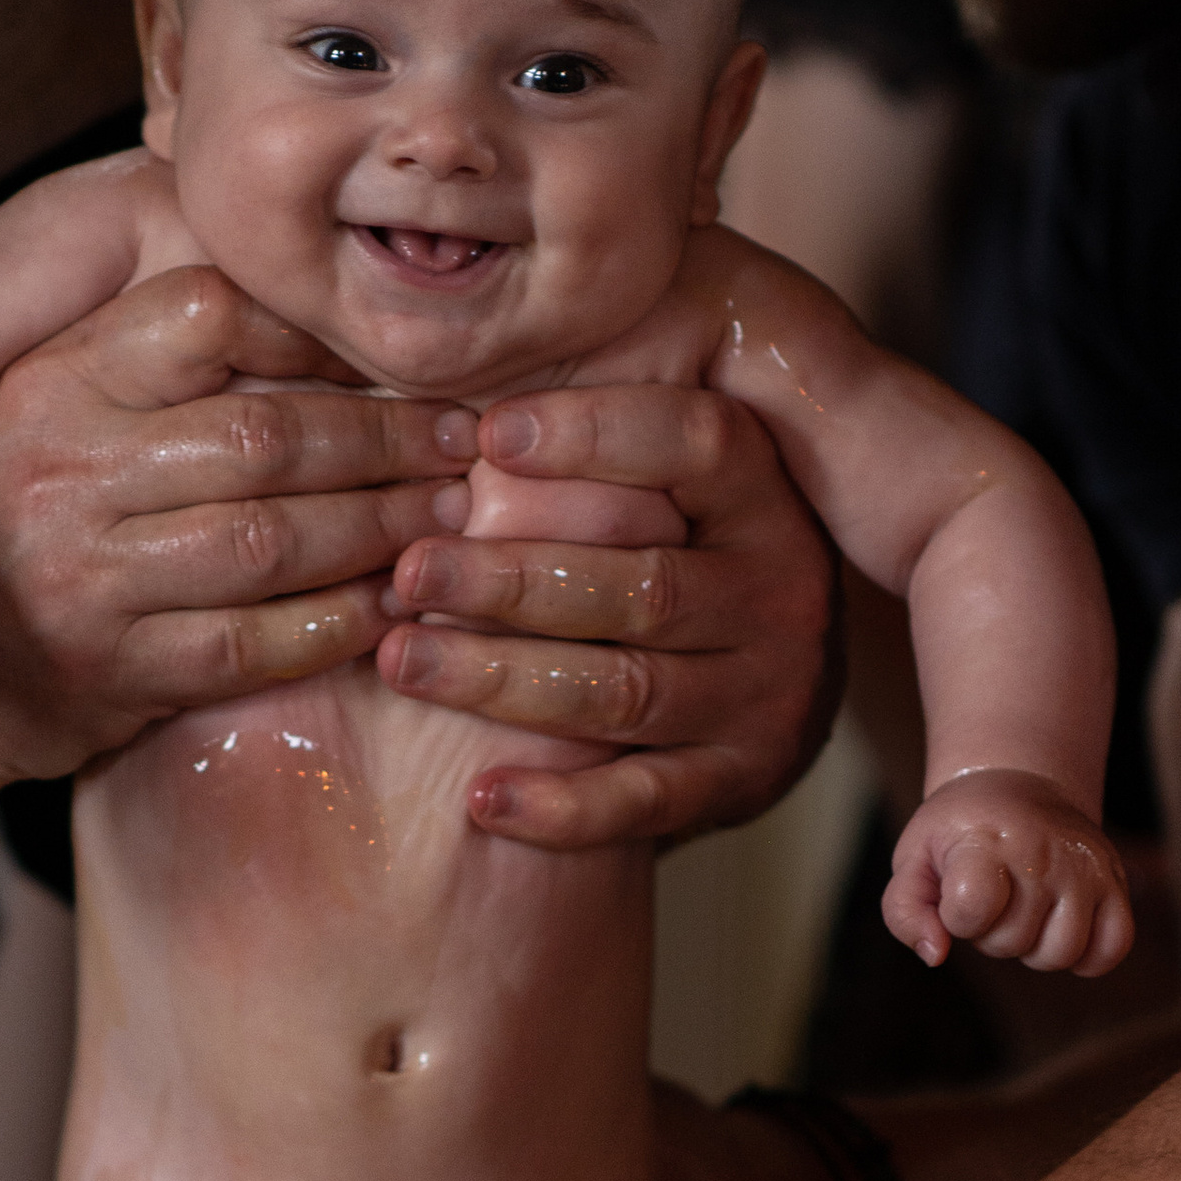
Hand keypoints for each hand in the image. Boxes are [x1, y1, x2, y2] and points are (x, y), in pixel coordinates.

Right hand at [0, 265, 472, 790]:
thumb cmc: (36, 504)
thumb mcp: (60, 399)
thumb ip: (155, 347)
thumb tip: (315, 283)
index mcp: (52, 382)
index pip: (204, 315)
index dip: (316, 333)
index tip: (388, 354)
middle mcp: (60, 472)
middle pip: (263, 436)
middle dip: (384, 439)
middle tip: (459, 441)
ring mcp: (84, 579)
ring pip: (271, 540)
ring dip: (379, 528)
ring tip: (442, 513)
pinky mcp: (113, 669)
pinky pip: (254, 643)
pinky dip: (336, 622)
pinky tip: (388, 602)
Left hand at [375, 385, 840, 848]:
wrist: (769, 687)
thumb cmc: (668, 546)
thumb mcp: (662, 477)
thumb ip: (583, 434)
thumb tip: (449, 373)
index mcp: (760, 495)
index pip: (695, 444)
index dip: (594, 436)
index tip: (486, 435)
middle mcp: (779, 592)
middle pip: (639, 585)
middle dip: (510, 578)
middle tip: (409, 568)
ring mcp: (765, 694)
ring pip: (623, 690)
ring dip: (503, 679)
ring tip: (402, 659)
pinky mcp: (740, 782)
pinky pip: (646, 801)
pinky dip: (563, 807)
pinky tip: (482, 800)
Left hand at [885, 771, 1133, 975]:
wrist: (1019, 782)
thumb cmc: (960, 830)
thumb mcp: (914, 858)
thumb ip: (905, 911)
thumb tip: (936, 955)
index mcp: (985, 841)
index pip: (971, 909)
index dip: (956, 919)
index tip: (956, 895)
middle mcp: (1042, 852)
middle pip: (1013, 942)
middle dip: (992, 935)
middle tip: (993, 898)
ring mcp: (1084, 867)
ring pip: (1061, 953)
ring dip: (1034, 948)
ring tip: (1025, 912)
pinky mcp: (1115, 881)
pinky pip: (1113, 947)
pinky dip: (1088, 955)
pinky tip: (1062, 928)